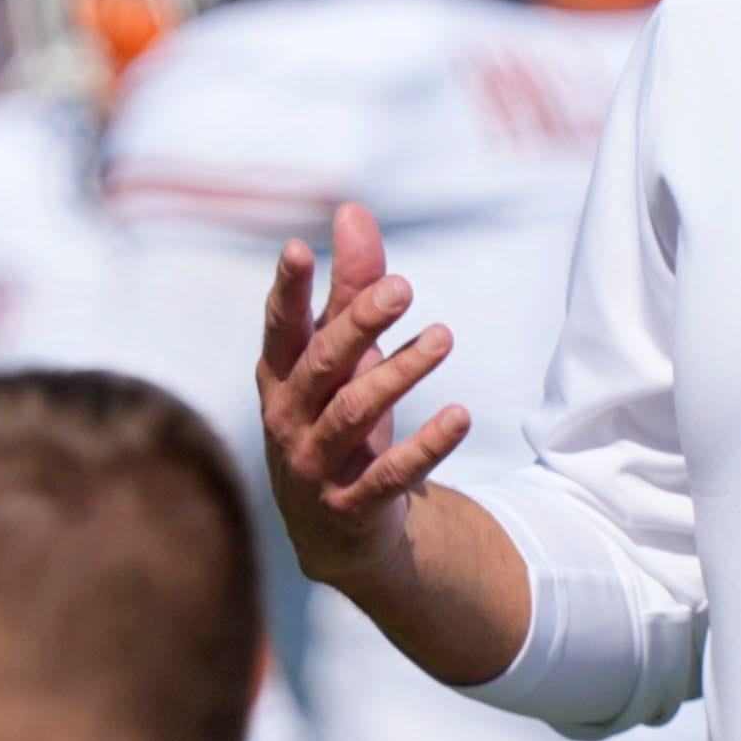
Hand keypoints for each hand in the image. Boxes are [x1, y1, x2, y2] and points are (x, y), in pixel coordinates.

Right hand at [258, 203, 466, 591]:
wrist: (336, 530)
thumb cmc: (337, 419)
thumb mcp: (344, 358)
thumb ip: (348, 288)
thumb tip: (352, 210)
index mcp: (280, 377)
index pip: (280, 328)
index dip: (287, 291)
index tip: (298, 248)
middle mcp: (287, 419)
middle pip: (321, 364)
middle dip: (359, 324)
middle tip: (404, 287)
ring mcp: (314, 465)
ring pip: (354, 413)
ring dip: (401, 374)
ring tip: (445, 338)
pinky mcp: (351, 506)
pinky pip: (390, 475)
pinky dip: (427, 446)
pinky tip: (460, 416)